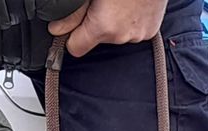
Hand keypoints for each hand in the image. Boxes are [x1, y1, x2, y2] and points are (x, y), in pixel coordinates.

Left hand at [49, 0, 168, 56]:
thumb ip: (73, 13)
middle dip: (95, 23)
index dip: (71, 36)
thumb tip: (57, 29)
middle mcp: (121, 36)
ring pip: (116, 34)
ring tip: (119, 1)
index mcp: (103, 27)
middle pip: (97, 39)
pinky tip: (131, 4)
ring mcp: (139, 35)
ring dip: (114, 21)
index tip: (73, 25)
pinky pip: (132, 30)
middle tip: (102, 2)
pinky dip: (129, 20)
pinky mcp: (151, 30)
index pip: (75, 49)